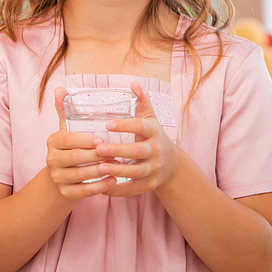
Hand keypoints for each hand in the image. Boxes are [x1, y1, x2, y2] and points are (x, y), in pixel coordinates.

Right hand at [47, 87, 116, 200]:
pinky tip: (113, 181)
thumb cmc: (69, 149)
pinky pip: (84, 191)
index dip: (85, 140)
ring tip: (117, 166)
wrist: (61, 179)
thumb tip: (60, 88)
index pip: (68, 139)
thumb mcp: (66, 130)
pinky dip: (100, 186)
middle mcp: (51, 160)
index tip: (102, 139)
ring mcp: (57, 178)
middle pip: (75, 157)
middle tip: (115, 152)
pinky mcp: (65, 193)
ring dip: (100, 171)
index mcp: (52, 141)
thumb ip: (65, 110)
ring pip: (81, 175)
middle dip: (96, 155)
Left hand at [95, 81, 181, 195]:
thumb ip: (142, 102)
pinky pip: (134, 189)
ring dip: (117, 170)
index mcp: (154, 132)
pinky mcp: (150, 185)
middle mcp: (156, 151)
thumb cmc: (154, 137)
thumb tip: (134, 82)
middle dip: (118, 151)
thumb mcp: (151, 119)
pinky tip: (103, 187)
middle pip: (138, 152)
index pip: (141, 127)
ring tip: (99, 168)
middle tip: (98, 149)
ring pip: (136, 172)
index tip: (107, 124)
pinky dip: (119, 189)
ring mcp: (154, 169)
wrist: (172, 165)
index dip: (125, 125)